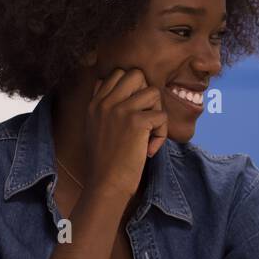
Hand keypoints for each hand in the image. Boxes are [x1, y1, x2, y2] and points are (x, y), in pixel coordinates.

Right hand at [85, 68, 168, 198]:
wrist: (106, 184)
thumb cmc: (106, 160)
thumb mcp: (96, 127)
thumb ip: (105, 106)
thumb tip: (118, 87)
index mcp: (95, 102)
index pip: (118, 74)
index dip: (134, 89)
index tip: (135, 111)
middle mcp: (105, 102)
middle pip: (137, 74)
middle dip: (148, 93)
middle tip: (146, 117)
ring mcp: (120, 110)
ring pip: (154, 92)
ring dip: (158, 114)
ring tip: (149, 134)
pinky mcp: (136, 122)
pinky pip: (162, 116)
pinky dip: (162, 134)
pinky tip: (149, 149)